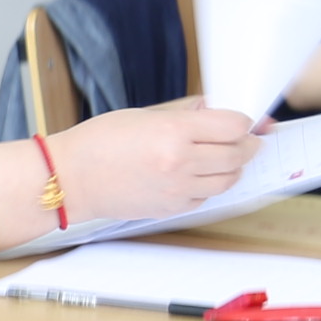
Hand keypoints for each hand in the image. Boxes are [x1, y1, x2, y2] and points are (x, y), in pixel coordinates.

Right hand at [45, 100, 260, 223]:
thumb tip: (216, 111)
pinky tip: (198, 175)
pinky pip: (207, 197)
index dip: (244, 122)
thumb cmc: (99, 143)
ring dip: (233, 167)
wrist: (72, 179)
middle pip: (238, 154)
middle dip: (247, 144)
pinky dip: (210, 186)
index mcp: (174, 132)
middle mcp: (180, 163)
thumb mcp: (145, 114)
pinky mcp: (173, 209)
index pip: (234, 126)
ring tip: (225, 157)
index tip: (244, 121)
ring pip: (229, 179)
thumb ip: (186, 113)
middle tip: (246, 139)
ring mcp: (179, 189)